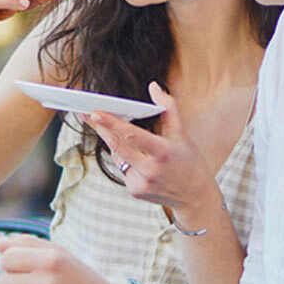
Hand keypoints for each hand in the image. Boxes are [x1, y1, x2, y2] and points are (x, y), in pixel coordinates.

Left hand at [85, 82, 223, 222]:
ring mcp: (141, 183)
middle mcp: (150, 170)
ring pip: (118, 157)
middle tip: (87, 114)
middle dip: (101, 129)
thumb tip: (154, 86)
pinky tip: (137, 159)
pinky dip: (126, 160)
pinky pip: (123, 170)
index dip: (112, 124)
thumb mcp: (182, 134)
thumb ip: (168, 108)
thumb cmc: (189, 162)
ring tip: (113, 131)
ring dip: (115, 143)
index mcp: (163, 152)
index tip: (95, 113)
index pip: (132, 135)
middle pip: (117, 146)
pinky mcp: (135, 192)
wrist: (196, 197)